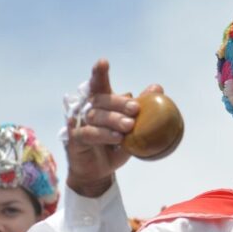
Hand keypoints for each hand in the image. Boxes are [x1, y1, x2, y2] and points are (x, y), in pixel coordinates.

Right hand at [65, 59, 162, 196]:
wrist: (99, 170)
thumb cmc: (115, 144)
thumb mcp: (133, 127)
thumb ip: (142, 108)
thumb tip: (157, 88)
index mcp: (100, 102)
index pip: (98, 84)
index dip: (99, 73)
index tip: (103, 62)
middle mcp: (87, 109)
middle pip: (100, 99)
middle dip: (119, 102)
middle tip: (135, 108)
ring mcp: (79, 123)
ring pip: (95, 116)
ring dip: (113, 120)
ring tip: (129, 126)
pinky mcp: (75, 139)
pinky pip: (89, 134)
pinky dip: (104, 135)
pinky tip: (118, 138)